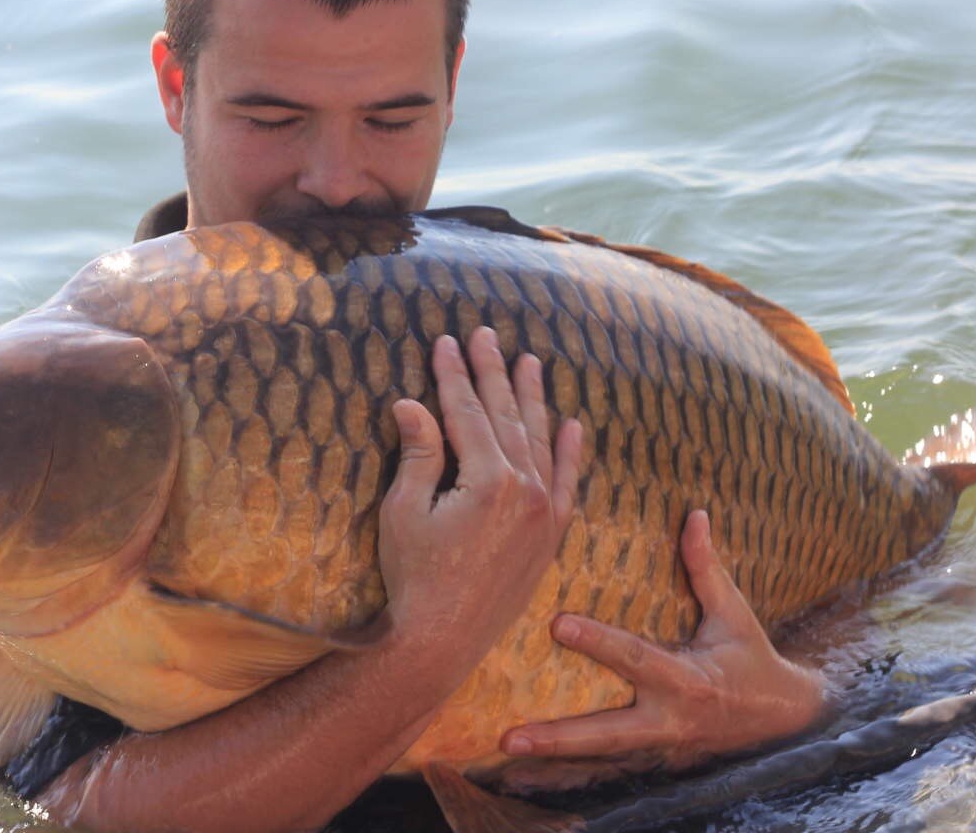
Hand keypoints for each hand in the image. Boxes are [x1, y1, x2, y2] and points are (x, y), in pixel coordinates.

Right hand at [378, 327, 585, 656]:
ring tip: (528, 362)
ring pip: (540, 442)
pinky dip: (570, 452)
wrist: (440, 640)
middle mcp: (526, 490)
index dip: (454, 375)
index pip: (468, 412)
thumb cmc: (412, 576)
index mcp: (489, 480)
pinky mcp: (550, 536)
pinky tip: (571, 425)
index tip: (446, 342)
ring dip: (532, 399)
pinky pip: (567, 484)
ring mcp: (543, 513)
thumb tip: (411, 402)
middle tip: (487, 335)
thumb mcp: (404, 510)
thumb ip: (419, 453)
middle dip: (493, 373)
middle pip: (507, 417)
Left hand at [499, 509, 825, 768]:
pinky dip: (566, 766)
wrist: (783, 721)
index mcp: (689, 682)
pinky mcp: (651, 758)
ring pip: (599, 756)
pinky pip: (603, 763)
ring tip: (505, 748)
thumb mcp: (735, 614)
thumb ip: (707, 568)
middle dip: (559, 736)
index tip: (559, 623)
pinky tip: (523, 768)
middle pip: (607, 733)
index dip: (599, 642)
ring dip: (553, 754)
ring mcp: (658, 747)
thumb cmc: (752, 659)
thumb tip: (695, 514)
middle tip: (510, 736)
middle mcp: (669, 722)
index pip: (636, 659)